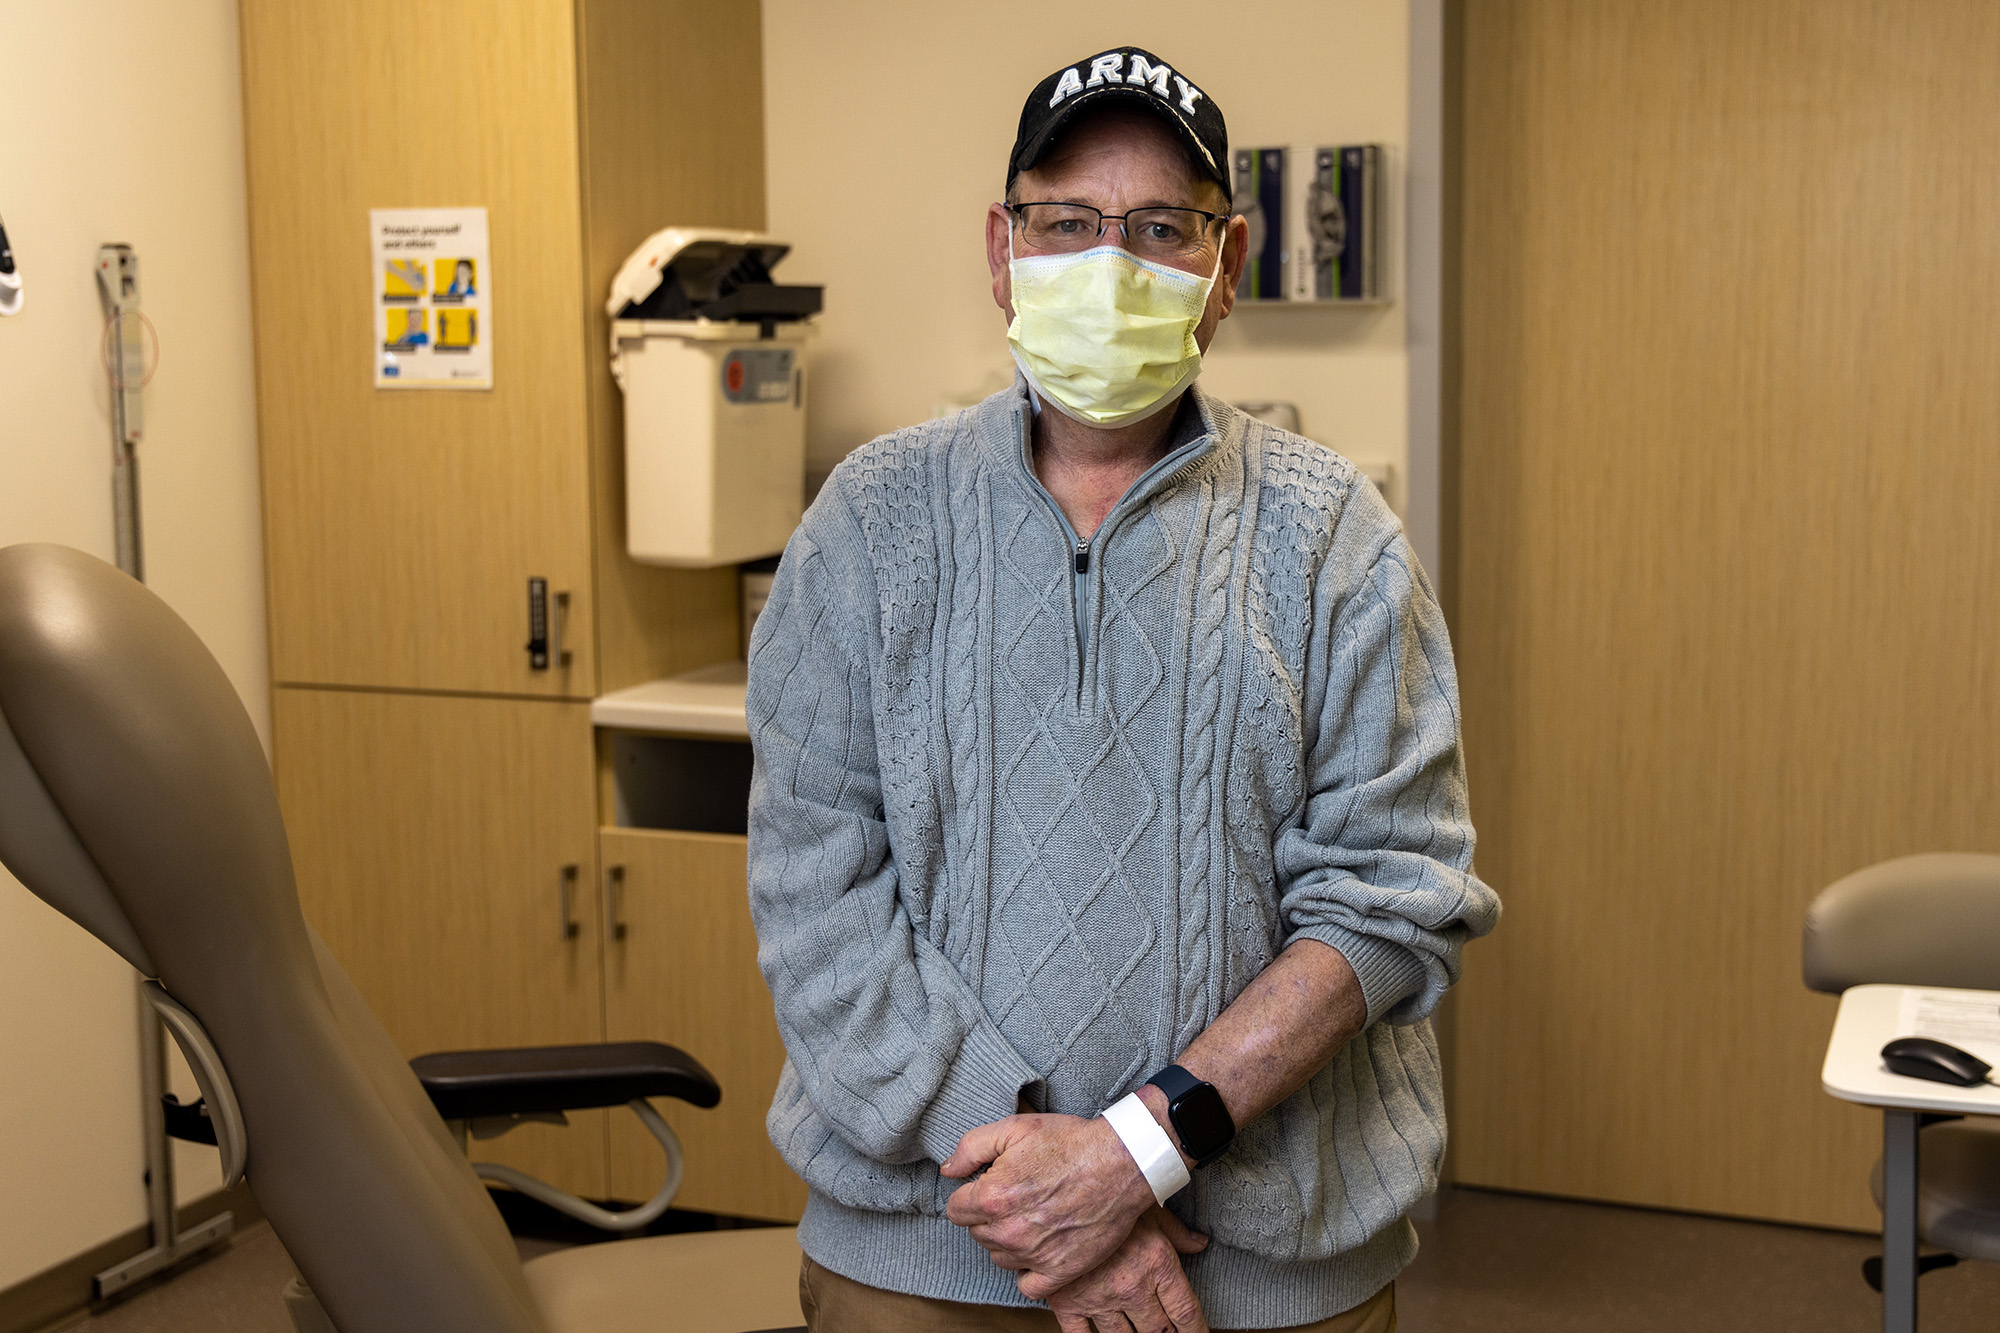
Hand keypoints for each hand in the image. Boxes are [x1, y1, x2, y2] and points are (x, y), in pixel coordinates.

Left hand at [941, 1112, 1156, 1294]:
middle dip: (989, 1216)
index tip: (989, 1186)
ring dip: (1007, 1240)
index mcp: (993, 1197)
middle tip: (1016, 1197)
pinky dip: (1028, 1272)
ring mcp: (1034, 1255)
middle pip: (977, 1233)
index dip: (971, 1195)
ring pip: (999, 1257)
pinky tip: (1037, 1251)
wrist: (1121, 1163)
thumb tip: (949, 1169)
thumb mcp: (1015, 1128)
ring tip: (1031, 1217)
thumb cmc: (1071, 1142)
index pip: (956, 1210)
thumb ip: (971, 1147)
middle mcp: (1009, 1231)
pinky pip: (1028, 1286)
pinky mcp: (1060, 1271)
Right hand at [1044, 1207, 1210, 1332]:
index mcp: (1157, 1265)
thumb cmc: (1109, 1193)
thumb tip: (1199, 1243)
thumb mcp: (1151, 1209)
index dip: (1197, 1331)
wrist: (1061, 1190)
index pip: (1185, 1312)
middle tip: (1165, 1331)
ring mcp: (1098, 1299)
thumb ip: (1178, 1233)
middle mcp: (1131, 1288)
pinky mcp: (1067, 1302)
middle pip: (1158, 1331)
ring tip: (1136, 1331)